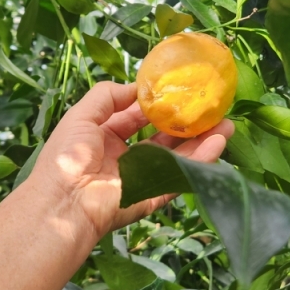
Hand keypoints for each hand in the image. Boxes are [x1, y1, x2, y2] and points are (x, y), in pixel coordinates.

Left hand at [29, 82, 233, 241]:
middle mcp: (125, 158)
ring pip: (177, 157)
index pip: (137, 118)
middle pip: (164, 138)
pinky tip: (218, 145)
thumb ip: (108, 96)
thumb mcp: (82, 115)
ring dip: (202, 141)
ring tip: (226, 126)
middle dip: (188, 124)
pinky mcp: (153, 197)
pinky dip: (200, 161)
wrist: (63, 202)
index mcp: (105, 138)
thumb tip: (137, 87)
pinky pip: (180, 176)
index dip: (158, 106)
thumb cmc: (66, 156)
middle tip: (212, 110)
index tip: (180, 92)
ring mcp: (141, 178)